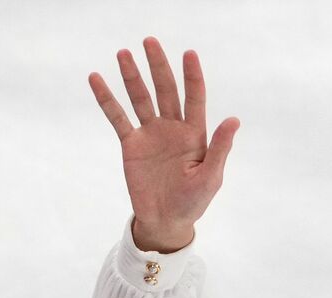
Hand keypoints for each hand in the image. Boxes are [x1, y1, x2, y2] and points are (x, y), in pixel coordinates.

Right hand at [87, 37, 238, 249]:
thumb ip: (220, 148)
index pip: (194, 99)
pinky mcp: (131, 145)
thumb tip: (234, 120)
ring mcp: (151, 135)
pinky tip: (97, 79)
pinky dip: (107, 99)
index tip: (189, 54)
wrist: (166, 220)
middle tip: (150, 41)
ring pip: (141, 98)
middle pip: (165, 91)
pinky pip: (118, 117)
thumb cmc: (193, 202)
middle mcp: (172, 129)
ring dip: (132, 76)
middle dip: (159, 67)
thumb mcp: (210, 177)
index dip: (192, 77)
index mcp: (195, 135)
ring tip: (124, 53)